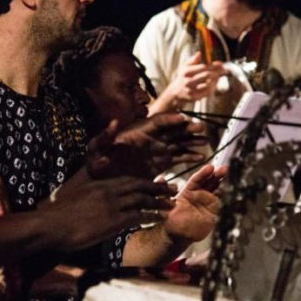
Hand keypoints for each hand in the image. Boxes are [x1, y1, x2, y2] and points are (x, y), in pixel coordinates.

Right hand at [40, 176, 175, 251]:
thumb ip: (92, 192)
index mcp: (101, 184)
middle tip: (172, 190)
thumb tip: (100, 195)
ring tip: (172, 205)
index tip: (157, 182)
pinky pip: (138, 216)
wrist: (52, 225)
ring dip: (159, 202)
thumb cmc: (61, 213)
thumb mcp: (78, 194)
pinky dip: (151, 216)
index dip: (146, 182)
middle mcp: (109, 192)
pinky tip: (160, 218)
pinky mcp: (113, 221)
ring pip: (143, 200)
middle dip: (158, 188)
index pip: (129, 180)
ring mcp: (112, 206)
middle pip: (140, 187)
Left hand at [87, 114, 206, 178]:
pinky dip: (189, 157)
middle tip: (200, 128)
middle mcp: (151, 139)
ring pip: (179, 142)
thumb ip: (104, 137)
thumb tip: (113, 122)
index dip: (169, 119)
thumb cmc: (97, 163)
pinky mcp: (161, 163)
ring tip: (205, 141)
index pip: (156, 122)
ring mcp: (157, 151)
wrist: (102, 181)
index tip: (182, 119)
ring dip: (191, 141)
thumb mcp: (95, 149)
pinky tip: (200, 157)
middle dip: (186, 128)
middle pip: (172, 130)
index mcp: (137, 132)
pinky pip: (178, 158)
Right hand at [151, 52, 226, 113]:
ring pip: (208, 84)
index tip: (221, 64)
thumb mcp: (184, 67)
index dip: (213, 65)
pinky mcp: (194, 98)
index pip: (202, 67)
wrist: (176, 92)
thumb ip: (193, 60)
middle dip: (217, 72)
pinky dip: (213, 87)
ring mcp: (191, 90)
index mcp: (186, 72)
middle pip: (207, 75)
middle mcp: (188, 81)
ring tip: (218, 77)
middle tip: (223, 70)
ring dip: (215, 80)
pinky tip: (214, 84)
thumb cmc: (183, 77)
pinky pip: (207, 92)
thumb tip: (199, 53)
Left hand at [163, 164, 226, 242]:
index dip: (203, 173)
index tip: (210, 167)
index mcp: (188, 191)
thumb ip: (163, 192)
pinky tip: (225, 190)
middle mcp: (199, 194)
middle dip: (216, 174)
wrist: (179, 236)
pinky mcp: (213, 211)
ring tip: (226, 173)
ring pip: (215, 189)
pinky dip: (222, 195)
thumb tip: (159, 178)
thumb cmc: (171, 220)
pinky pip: (218, 201)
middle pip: (208, 182)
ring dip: (221, 181)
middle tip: (223, 168)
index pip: (197, 180)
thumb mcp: (165, 206)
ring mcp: (207, 202)